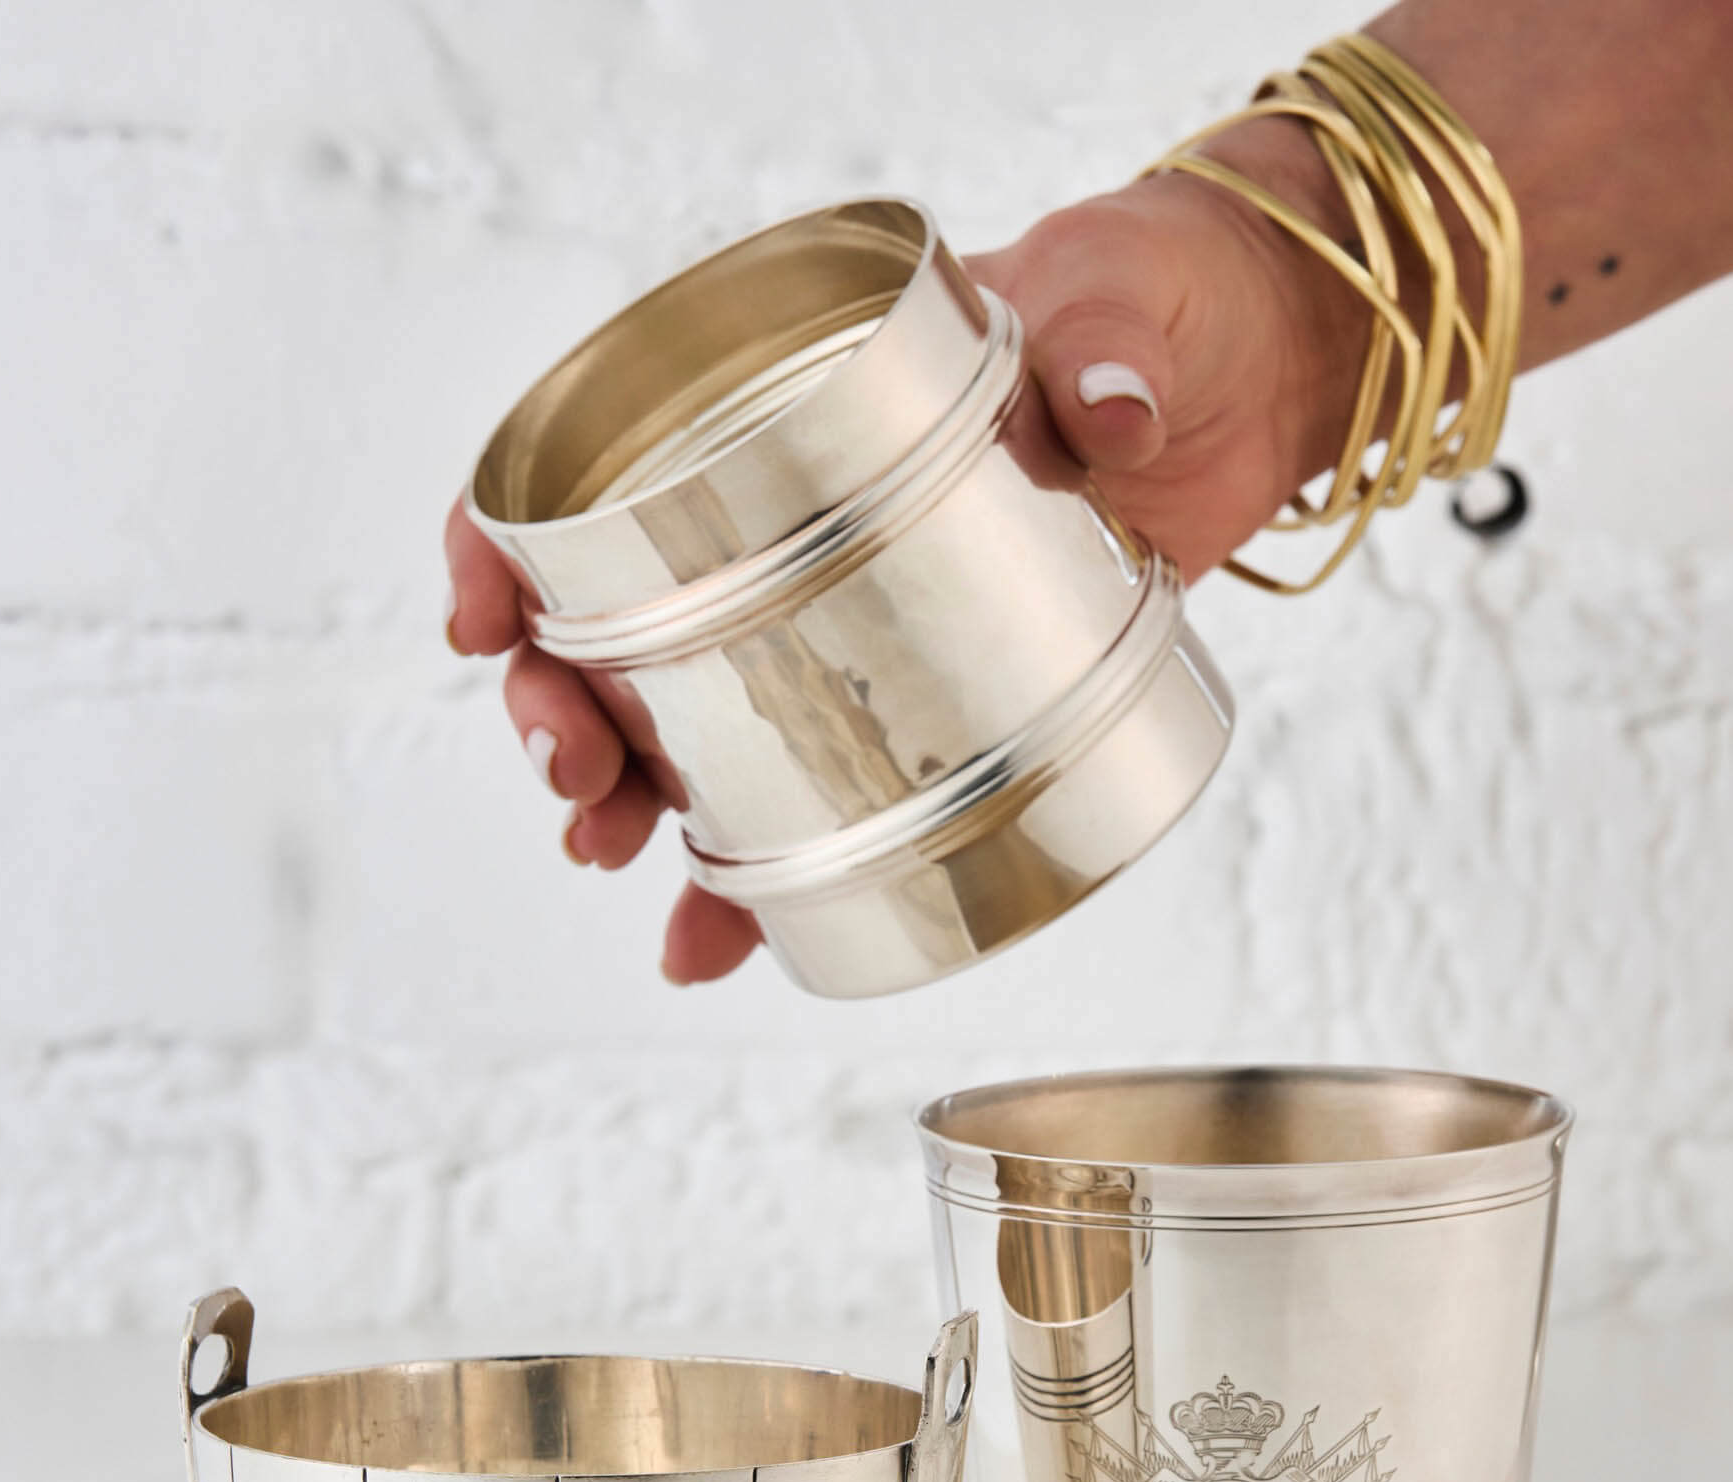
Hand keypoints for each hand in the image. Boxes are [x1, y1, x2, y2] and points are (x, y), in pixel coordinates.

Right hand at [443, 146, 1341, 982]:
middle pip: (611, 617)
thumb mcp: (1122, 290)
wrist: (1248, 378)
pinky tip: (720, 941)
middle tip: (577, 785)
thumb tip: (1105, 406)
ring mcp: (841, 615)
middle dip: (563, 710)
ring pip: (689, 721)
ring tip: (615, 863)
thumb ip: (1106, 334)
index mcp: (781, 390)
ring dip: (631, 804)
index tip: (483, 623)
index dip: (503, 540)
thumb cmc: (1159, 296)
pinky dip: (757, 877)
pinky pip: (811, 794)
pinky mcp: (916, 692)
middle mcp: (779, 513)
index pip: (588, 451)